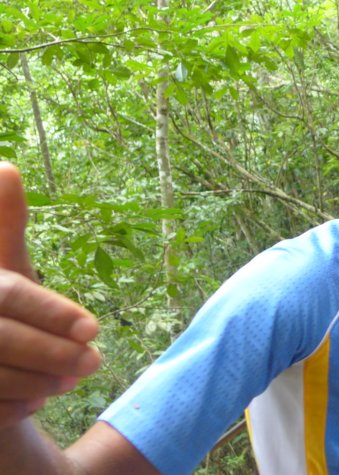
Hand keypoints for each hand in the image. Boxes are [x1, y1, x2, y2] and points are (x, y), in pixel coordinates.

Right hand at [0, 163, 101, 428]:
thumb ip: (2, 223)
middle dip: (52, 352)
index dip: (51, 313)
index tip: (95, 329)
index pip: (7, 295)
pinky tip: (37, 400)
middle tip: (95, 362)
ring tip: (72, 378)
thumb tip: (4, 166)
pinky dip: (13, 406)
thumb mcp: (2, 267)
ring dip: (38, 380)